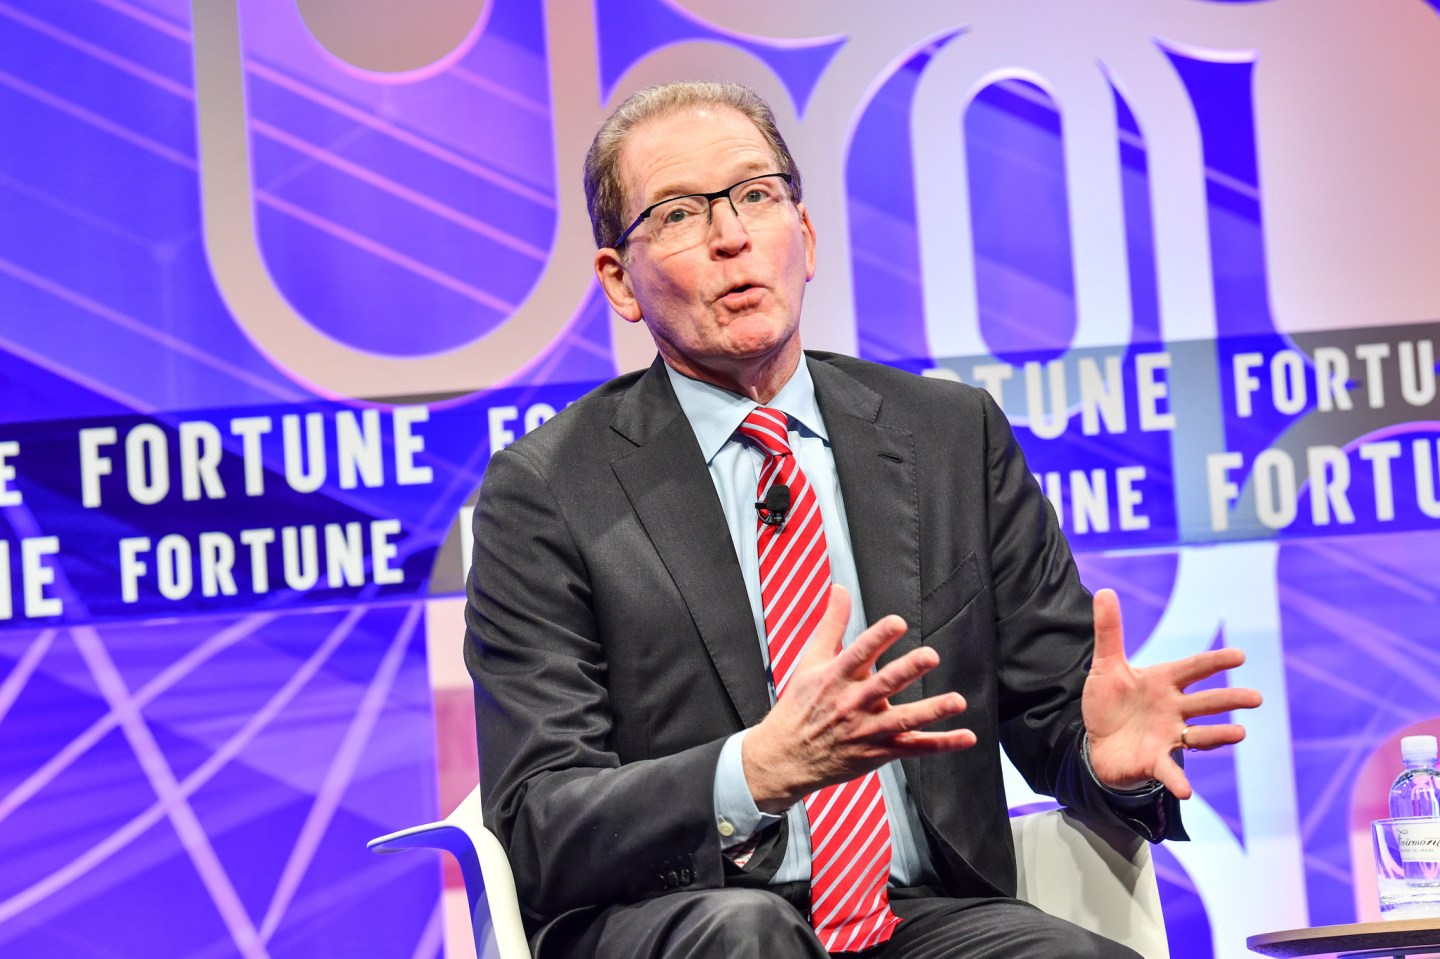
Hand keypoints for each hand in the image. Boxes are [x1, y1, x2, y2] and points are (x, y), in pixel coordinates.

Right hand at [742, 585, 975, 812]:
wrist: (785, 757)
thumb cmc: (798, 707)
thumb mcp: (810, 661)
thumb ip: (832, 624)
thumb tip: (839, 590)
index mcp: (835, 678)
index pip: (858, 653)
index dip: (878, 637)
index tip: (896, 623)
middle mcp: (852, 704)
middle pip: (883, 685)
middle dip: (908, 670)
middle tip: (929, 656)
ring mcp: (866, 730)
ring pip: (903, 720)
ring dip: (932, 711)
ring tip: (956, 701)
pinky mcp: (878, 752)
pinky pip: (914, 749)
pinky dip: (941, 744)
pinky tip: (965, 736)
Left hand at [1082, 588, 1262, 798]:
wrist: (1097, 742)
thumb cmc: (1109, 702)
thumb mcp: (1106, 665)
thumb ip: (1109, 630)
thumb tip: (1106, 590)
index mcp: (1163, 682)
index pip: (1193, 669)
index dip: (1214, 662)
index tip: (1239, 655)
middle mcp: (1172, 709)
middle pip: (1205, 702)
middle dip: (1229, 700)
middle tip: (1257, 698)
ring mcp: (1168, 736)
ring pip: (1200, 735)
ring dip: (1220, 736)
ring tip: (1241, 733)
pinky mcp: (1155, 761)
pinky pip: (1170, 771)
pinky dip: (1178, 781)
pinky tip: (1185, 791)